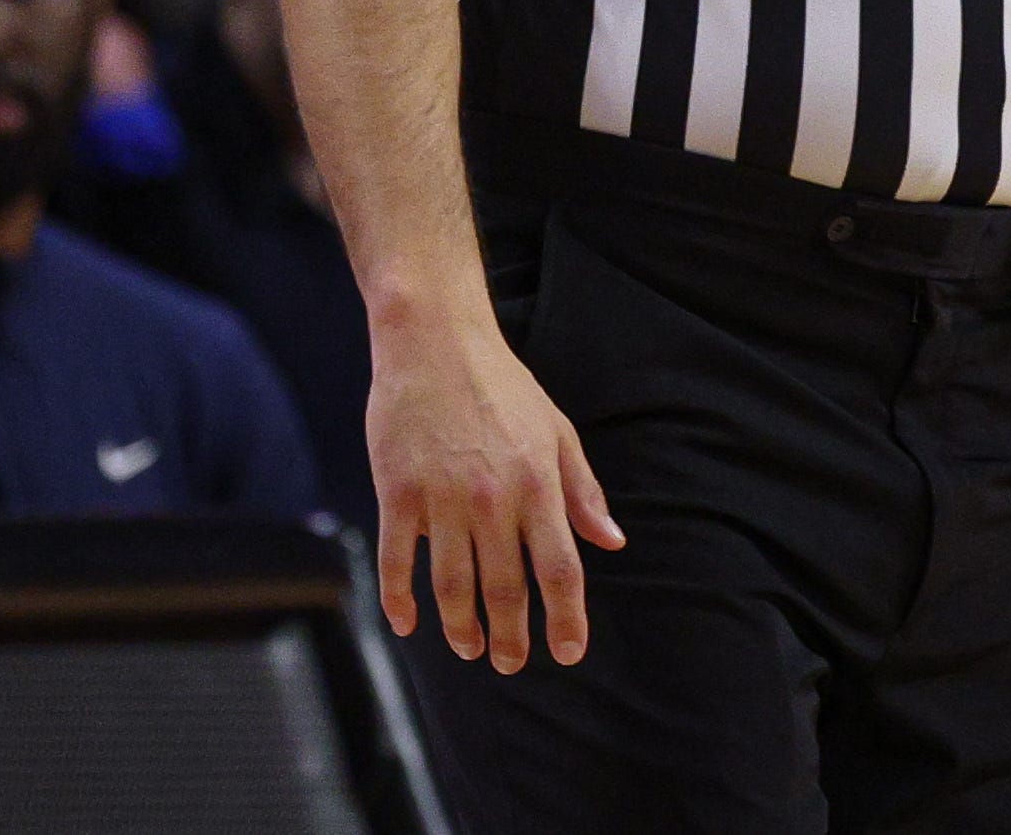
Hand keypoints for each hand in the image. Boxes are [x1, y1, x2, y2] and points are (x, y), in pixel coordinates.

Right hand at [367, 311, 624, 671]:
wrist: (436, 345)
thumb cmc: (504, 388)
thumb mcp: (558, 432)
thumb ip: (583, 491)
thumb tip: (611, 541)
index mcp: (538, 484)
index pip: (559, 569)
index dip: (566, 617)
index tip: (570, 651)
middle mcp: (493, 499)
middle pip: (506, 587)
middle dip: (513, 635)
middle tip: (513, 664)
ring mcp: (442, 499)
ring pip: (453, 584)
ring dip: (462, 627)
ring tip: (471, 650)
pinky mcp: (398, 494)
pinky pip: (399, 561)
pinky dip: (400, 600)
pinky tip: (408, 625)